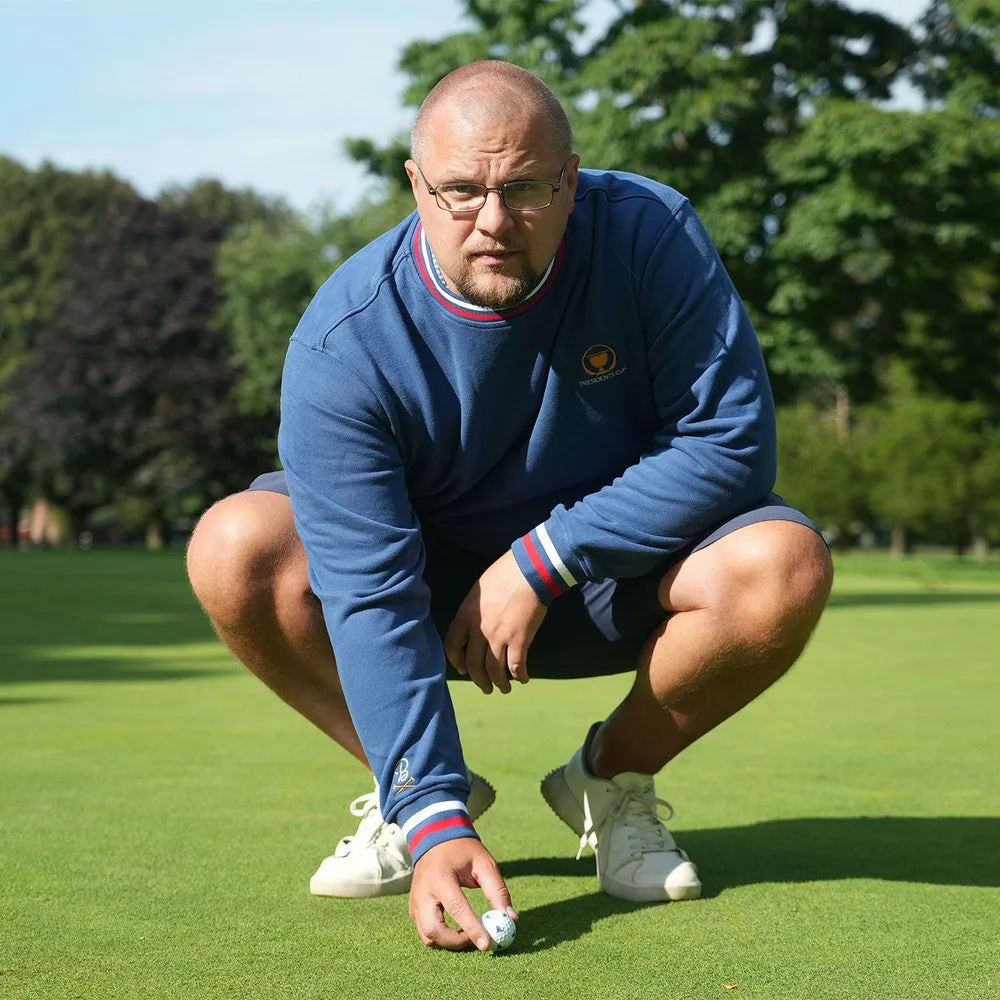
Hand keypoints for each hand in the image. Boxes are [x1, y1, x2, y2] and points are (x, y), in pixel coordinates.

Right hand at [409, 838, 516, 950]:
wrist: (435, 838)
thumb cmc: (463, 850)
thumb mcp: (484, 863)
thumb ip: (497, 890)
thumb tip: (511, 918)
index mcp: (440, 877)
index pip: (456, 908)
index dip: (472, 929)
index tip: (487, 945)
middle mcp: (423, 892)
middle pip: (433, 930)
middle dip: (456, 942)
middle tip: (477, 939)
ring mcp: (415, 902)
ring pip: (427, 936)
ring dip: (449, 942)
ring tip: (468, 931)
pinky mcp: (414, 908)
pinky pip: (425, 932)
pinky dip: (442, 937)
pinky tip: (456, 927)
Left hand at [444, 550, 546, 692]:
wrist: (529, 571)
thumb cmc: (505, 574)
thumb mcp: (478, 590)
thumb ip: (473, 611)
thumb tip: (474, 628)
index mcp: (466, 615)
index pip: (452, 646)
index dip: (457, 662)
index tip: (463, 670)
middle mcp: (479, 630)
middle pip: (474, 664)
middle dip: (480, 680)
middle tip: (486, 687)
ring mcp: (499, 636)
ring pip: (494, 670)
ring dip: (499, 683)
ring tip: (505, 688)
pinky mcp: (519, 640)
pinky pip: (515, 666)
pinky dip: (519, 675)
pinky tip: (523, 678)